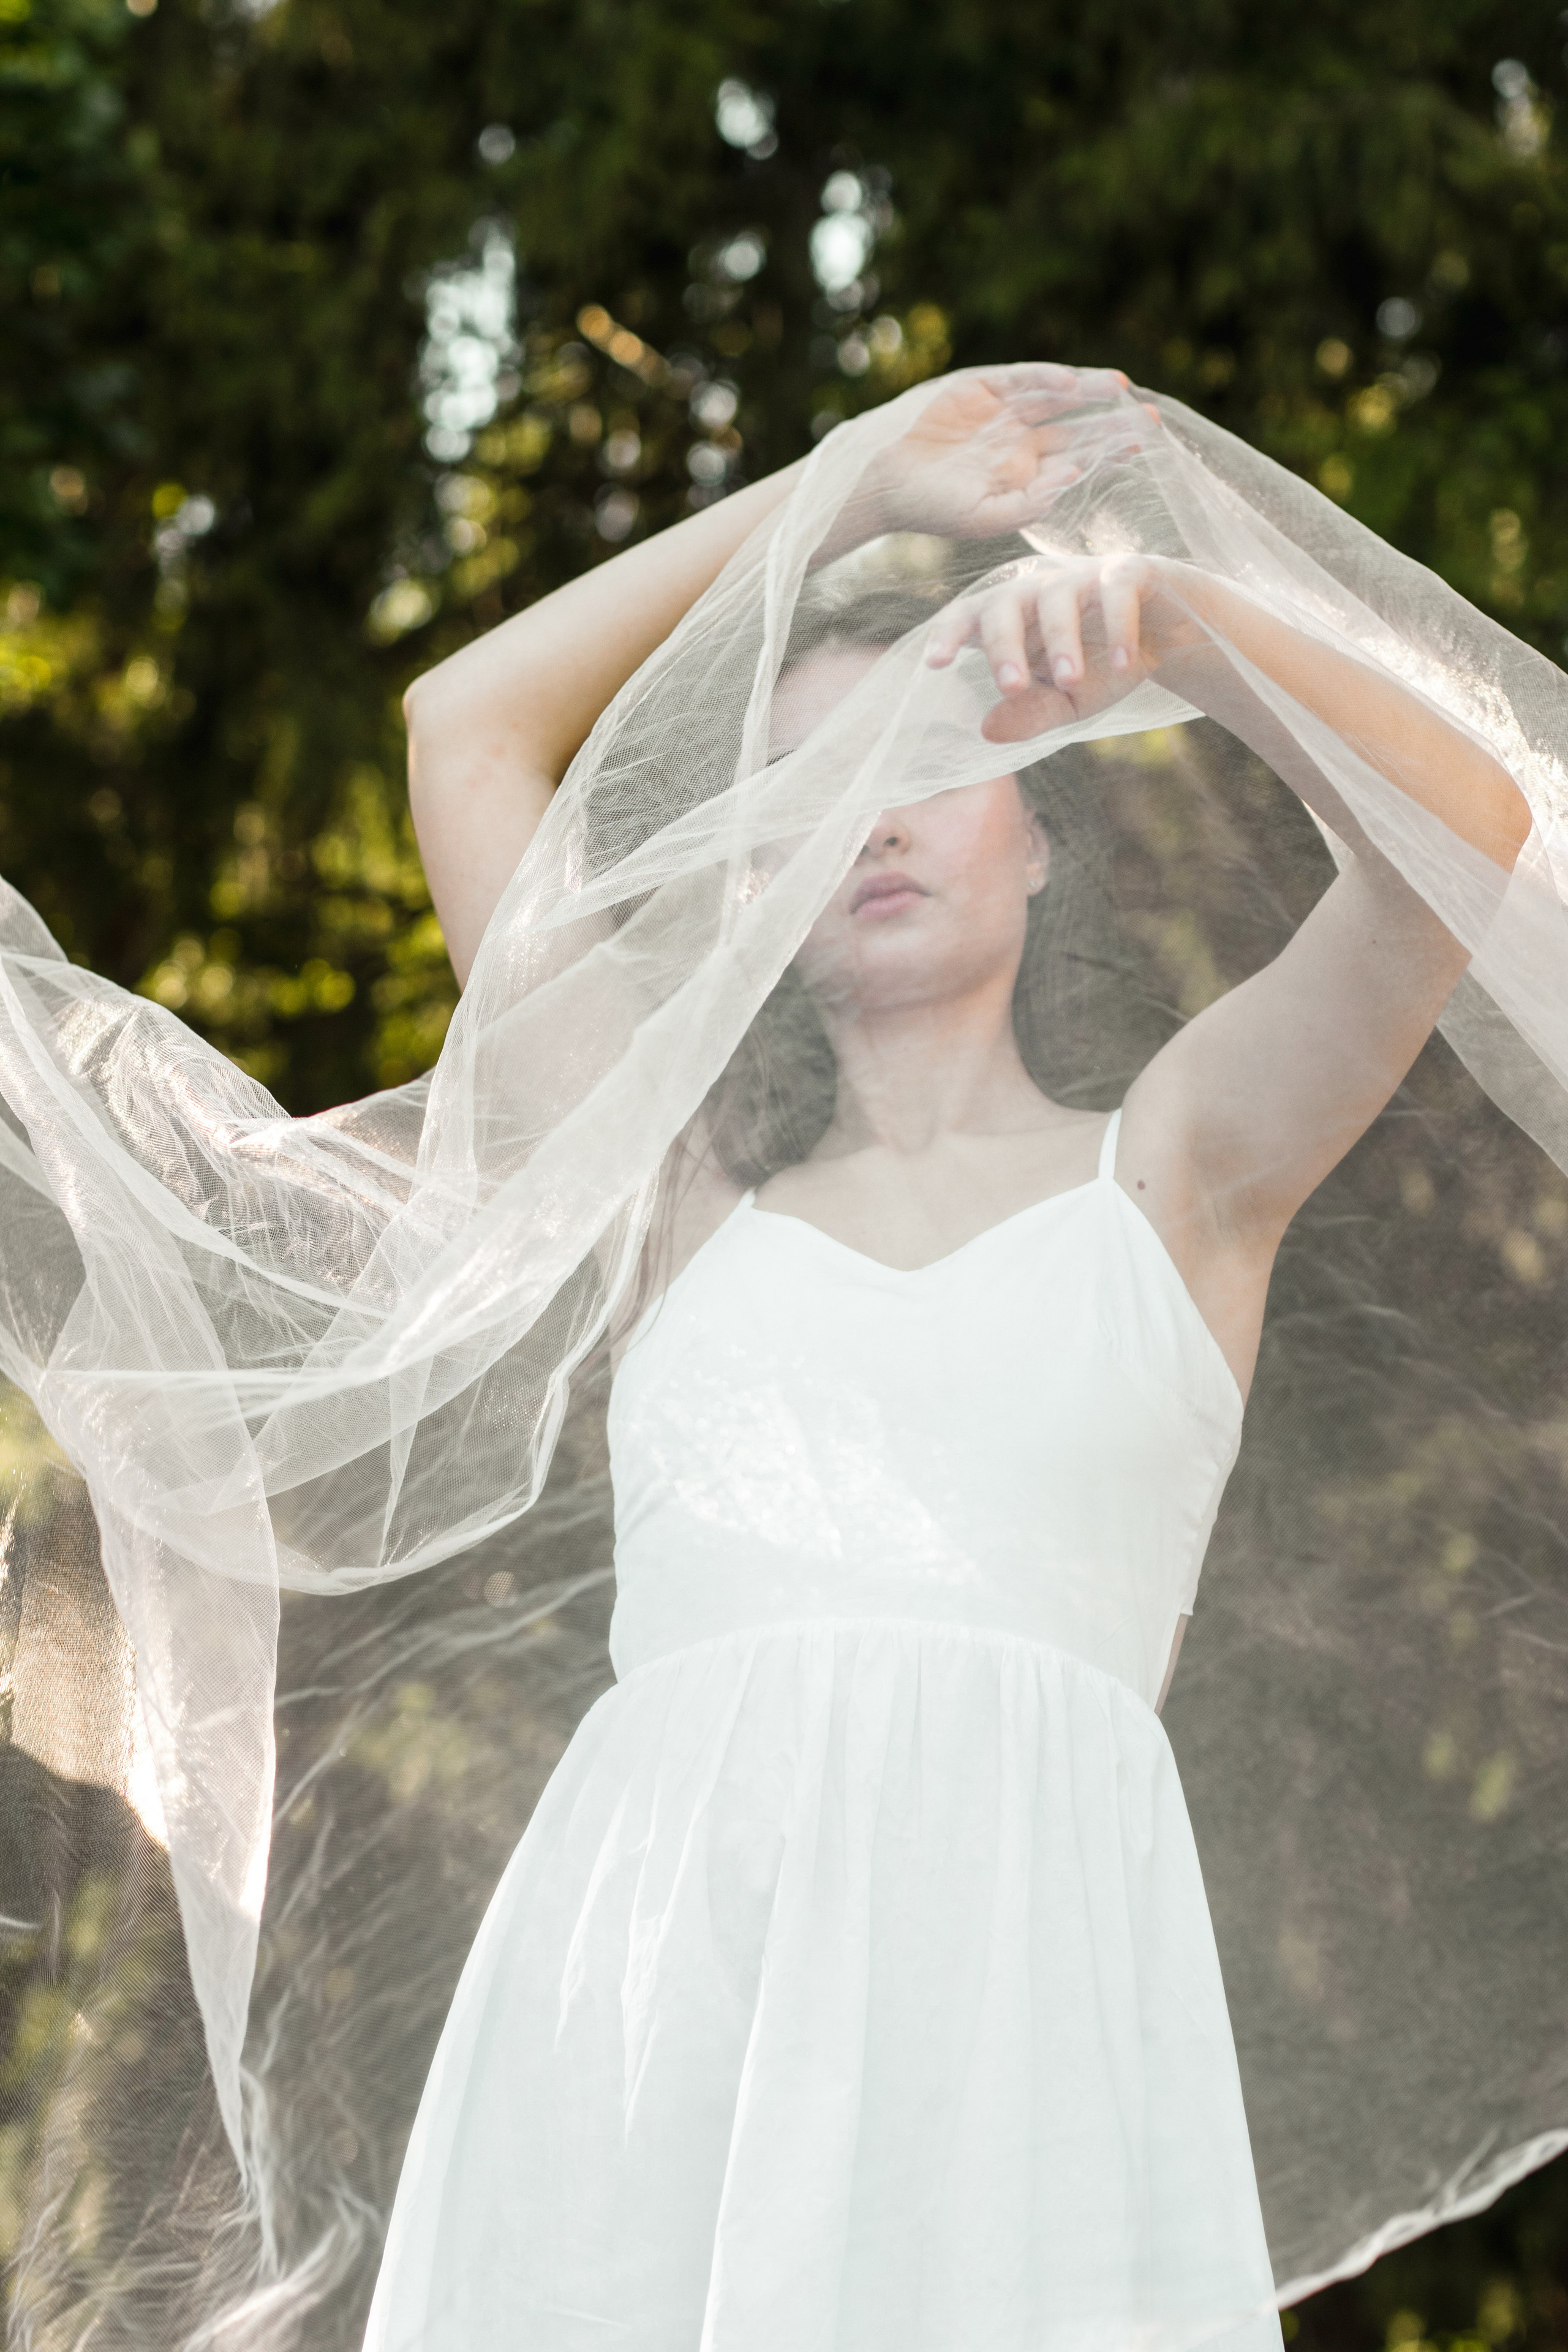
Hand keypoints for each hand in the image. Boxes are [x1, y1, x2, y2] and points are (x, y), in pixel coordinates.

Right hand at [858, 364, 1152, 543]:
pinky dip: (1046, 378)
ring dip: (1088, 391)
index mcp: (1024, 475)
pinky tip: (1072, 383)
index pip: (1077, 460)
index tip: (1144, 444)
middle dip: (1112, 422)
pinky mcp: (980, 386)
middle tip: (1151, 417)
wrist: (882, 479)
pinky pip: (1021, 378)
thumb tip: (1072, 483)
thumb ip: (1028, 506)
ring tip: (1122, 387)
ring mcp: (1001, 411)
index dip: (1109, 451)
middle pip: (1077, 427)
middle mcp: (1019, 441)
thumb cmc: (930, 509)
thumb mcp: (983, 519)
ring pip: (1056, 397)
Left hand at [924, 552, 1209, 741]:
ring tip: (1069, 682)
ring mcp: (1082, 575)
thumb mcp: (1067, 701)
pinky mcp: (1128, 571)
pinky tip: (1123, 666)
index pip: (968, 616)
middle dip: (1004, 645)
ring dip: (1061, 641)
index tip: (935, 664)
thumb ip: (1029, 714)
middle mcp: (1038, 589)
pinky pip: (1115, 591)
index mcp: (1013, 617)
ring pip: (1056, 598)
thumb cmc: (1104, 666)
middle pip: (1004, 604)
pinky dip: (1119, 628)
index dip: (948, 634)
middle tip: (1011, 686)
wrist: (1171, 637)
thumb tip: (987, 731)